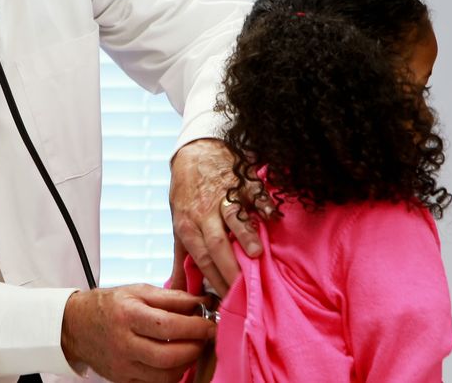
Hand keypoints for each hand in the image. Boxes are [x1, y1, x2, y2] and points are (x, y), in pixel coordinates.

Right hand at [61, 284, 214, 382]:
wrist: (76, 326)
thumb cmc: (109, 305)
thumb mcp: (137, 291)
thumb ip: (171, 297)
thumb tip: (202, 301)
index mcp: (127, 315)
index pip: (167, 325)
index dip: (194, 327)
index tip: (209, 323)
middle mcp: (123, 343)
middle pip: (168, 356)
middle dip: (194, 348)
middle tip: (204, 338)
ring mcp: (122, 365)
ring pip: (164, 376)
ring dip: (186, 364)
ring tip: (192, 349)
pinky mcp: (122, 380)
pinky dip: (171, 375)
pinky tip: (176, 361)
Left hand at [168, 139, 272, 295]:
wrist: (194, 151)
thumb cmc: (187, 192)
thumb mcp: (178, 223)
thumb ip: (181, 258)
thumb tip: (178, 290)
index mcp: (188, 225)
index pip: (202, 258)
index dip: (214, 280)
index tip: (228, 301)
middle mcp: (204, 212)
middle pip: (216, 243)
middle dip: (230, 267)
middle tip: (244, 289)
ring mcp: (224, 194)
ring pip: (233, 216)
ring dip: (245, 235)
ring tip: (257, 254)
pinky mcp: (241, 180)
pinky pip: (254, 193)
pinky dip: (264, 204)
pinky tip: (273, 217)